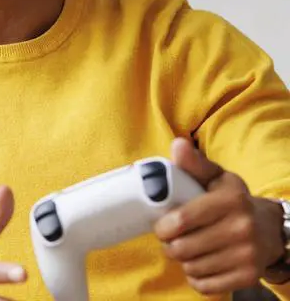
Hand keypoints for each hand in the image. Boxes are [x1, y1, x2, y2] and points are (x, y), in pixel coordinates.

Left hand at [154, 137, 285, 294]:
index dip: (163, 226)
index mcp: (230, 200)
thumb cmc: (234, 200)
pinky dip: (196, 277)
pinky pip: (206, 286)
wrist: (270, 229)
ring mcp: (247, 256)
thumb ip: (194, 163)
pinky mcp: (248, 277)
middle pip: (183, 247)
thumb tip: (177, 145)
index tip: (161, 226)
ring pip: (192, 267)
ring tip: (185, 249)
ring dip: (182, 261)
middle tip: (170, 239)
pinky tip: (199, 264)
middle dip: (169, 245)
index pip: (182, 220)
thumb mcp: (217, 177)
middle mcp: (242, 228)